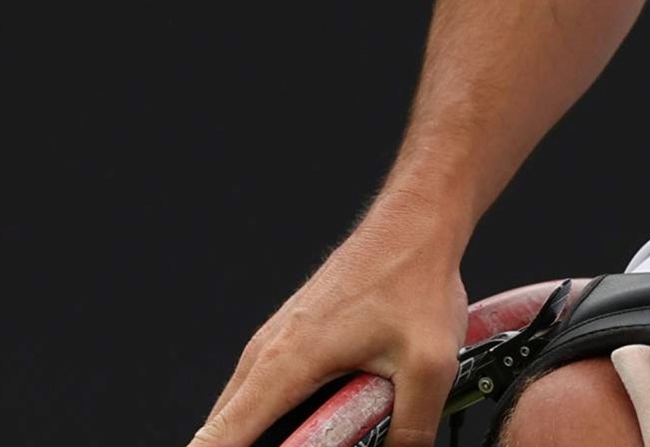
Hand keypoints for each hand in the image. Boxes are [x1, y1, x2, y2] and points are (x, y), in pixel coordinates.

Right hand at [189, 217, 473, 446]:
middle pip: (224, 429)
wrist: (413, 225)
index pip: (220, 436)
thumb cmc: (413, 280)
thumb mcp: (428, 366)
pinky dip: (270, 420)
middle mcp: (267, 353)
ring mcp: (274, 344)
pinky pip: (262, 394)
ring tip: (307, 441)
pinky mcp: (290, 341)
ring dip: (262, 436)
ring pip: (243, 411)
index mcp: (287, 363)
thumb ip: (410, 427)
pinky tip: (308, 432)